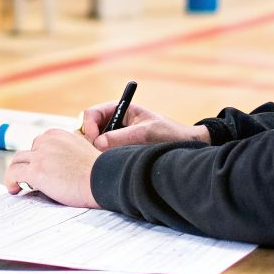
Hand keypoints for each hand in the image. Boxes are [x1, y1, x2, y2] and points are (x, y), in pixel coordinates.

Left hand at [4, 129, 101, 207]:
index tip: (39, 168)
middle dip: (27, 165)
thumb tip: (62, 162)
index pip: (39, 143)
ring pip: (17, 162)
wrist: (104, 178)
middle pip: (27, 152)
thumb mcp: (83, 149)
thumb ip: (69, 150)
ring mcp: (40, 155)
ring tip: (16, 184)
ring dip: (15, 173)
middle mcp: (47, 141)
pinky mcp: (36, 171)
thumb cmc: (100, 170)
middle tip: (28, 179)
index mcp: (57, 134)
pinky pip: (14, 174)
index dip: (37, 157)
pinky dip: (10, 181)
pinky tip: (14, 189)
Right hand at [79, 101, 209, 150]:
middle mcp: (113, 121)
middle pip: (88, 129)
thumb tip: (98, 144)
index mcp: (119, 109)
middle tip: (98, 155)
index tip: (95, 141)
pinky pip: (103, 153)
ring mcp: (114, 136)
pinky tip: (118, 164)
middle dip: (91, 141)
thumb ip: (121, 137)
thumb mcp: (145, 133)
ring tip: (113, 159)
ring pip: (94, 143)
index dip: (89, 127)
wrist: (185, 145)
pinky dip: (105, 158)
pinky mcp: (118, 150)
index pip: (91, 114)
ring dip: (99, 151)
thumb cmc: (168, 133)